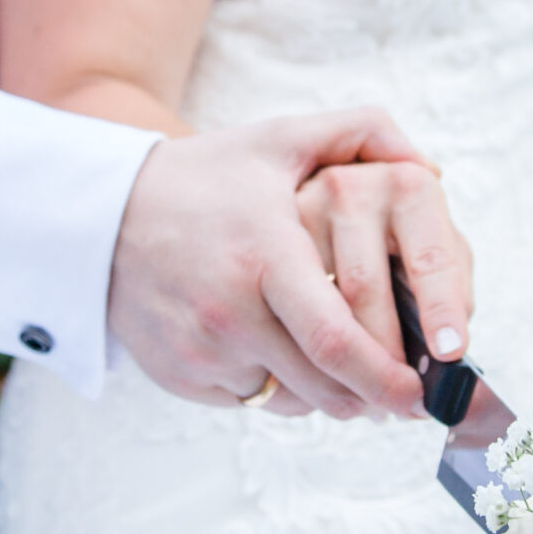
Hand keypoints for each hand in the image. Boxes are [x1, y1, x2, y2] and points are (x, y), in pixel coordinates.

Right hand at [108, 107, 468, 417]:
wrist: (104, 214)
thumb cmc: (205, 178)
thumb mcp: (279, 140)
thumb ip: (361, 134)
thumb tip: (428, 167)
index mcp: (263, 254)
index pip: (335, 340)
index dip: (385, 377)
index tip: (420, 393)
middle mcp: (228, 310)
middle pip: (321, 384)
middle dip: (372, 398)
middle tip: (401, 398)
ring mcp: (200, 349)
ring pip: (291, 398)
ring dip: (327, 392)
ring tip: (339, 361)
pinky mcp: (181, 375)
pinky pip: (250, 399)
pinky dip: (276, 386)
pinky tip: (277, 349)